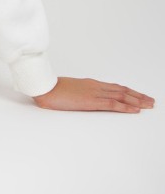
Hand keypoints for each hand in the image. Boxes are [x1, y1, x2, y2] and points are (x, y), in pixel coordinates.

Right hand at [33, 76, 154, 112]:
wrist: (44, 88)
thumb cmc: (51, 90)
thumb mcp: (67, 91)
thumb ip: (77, 94)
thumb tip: (80, 99)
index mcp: (90, 84)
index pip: (114, 87)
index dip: (128, 91)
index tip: (138, 95)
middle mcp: (95, 86)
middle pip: (122, 90)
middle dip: (138, 95)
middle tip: (150, 101)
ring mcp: (94, 93)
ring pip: (121, 95)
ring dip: (137, 100)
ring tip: (149, 104)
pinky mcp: (91, 101)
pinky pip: (113, 104)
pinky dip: (126, 106)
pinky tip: (135, 110)